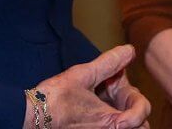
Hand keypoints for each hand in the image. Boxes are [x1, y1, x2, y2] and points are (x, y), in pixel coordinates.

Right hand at [26, 45, 149, 128]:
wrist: (31, 116)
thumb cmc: (55, 98)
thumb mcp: (83, 74)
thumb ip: (109, 63)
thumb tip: (129, 50)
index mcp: (110, 122)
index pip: (140, 119)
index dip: (138, 109)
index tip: (126, 98)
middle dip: (135, 118)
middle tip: (123, 105)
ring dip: (124, 122)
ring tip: (114, 111)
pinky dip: (110, 125)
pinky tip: (100, 117)